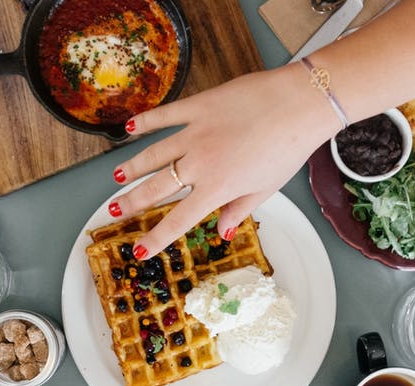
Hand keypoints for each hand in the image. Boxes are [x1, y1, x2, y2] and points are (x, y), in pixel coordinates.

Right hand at [108, 64, 338, 258]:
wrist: (299, 104)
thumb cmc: (289, 148)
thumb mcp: (266, 189)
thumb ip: (240, 210)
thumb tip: (223, 232)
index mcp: (217, 189)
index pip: (178, 220)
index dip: (156, 238)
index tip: (139, 251)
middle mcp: (199, 164)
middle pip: (156, 188)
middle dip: (132, 202)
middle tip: (114, 210)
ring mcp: (195, 133)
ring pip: (153, 154)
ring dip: (132, 167)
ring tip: (116, 177)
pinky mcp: (198, 107)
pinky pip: (165, 116)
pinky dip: (145, 122)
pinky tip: (130, 128)